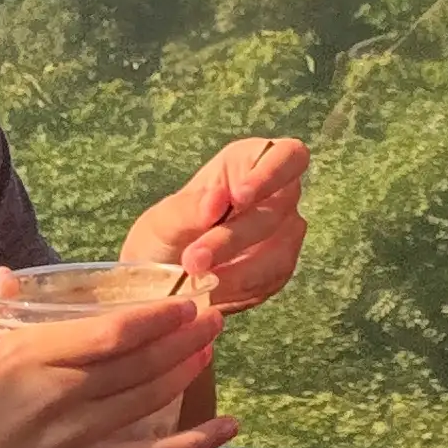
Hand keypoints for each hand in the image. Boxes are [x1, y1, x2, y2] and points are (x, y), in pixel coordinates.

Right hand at [0, 274, 230, 447]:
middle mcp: (55, 394)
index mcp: (25, 357)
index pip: (108, 331)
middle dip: (183, 338)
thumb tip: (7, 277)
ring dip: (185, 373)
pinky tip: (225, 428)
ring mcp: (71, 439)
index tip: (182, 301)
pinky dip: (193, 444)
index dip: (154, 316)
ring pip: (147, 400)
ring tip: (210, 351)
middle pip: (137, 362)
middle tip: (214, 318)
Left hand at [122, 135, 310, 312]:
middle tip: (193, 260)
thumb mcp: (162, 222)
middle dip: (234, 237)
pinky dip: (240, 288)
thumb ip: (189, 210)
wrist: (159, 285)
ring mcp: (282, 234)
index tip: (239, 197)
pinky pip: (272, 279)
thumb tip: (217, 199)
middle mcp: (274, 196)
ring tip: (196, 281)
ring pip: (280, 249)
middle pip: (278, 209)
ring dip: (237, 270)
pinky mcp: (278, 269)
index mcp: (247, 164)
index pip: (287, 156)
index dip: (273, 173)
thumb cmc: (162, 238)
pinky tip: (212, 291)